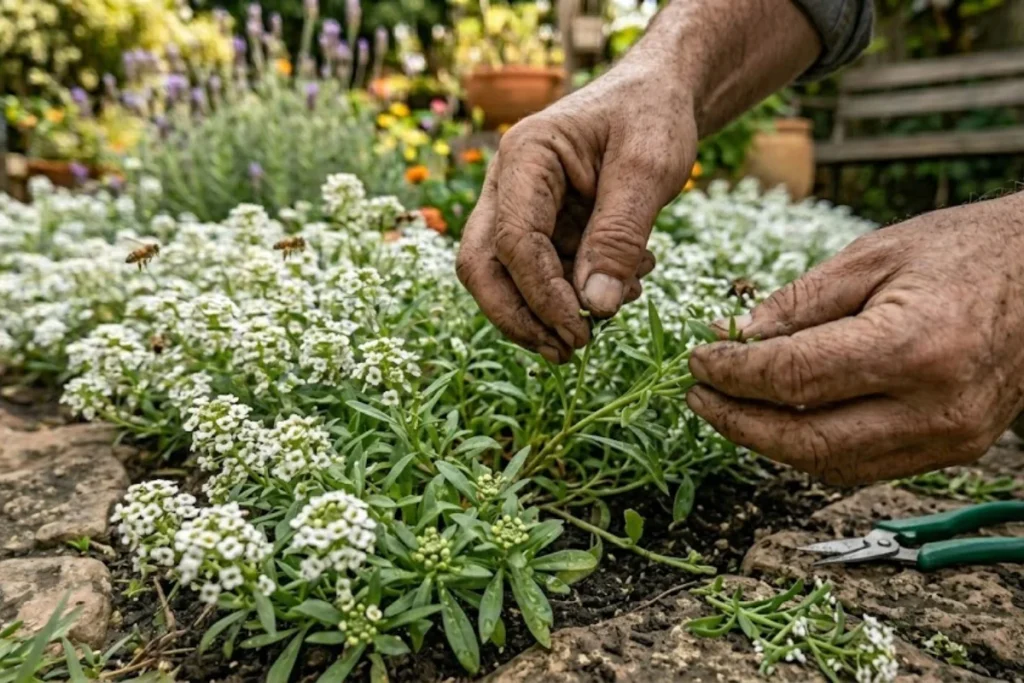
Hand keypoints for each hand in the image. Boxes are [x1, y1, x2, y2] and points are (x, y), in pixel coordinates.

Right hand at [456, 63, 696, 362]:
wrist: (661, 94)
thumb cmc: (653, 115)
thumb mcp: (649, 169)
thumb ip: (620, 236)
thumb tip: (593, 309)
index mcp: (525, 157)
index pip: (512, 243)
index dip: (541, 296)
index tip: (580, 332)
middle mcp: (508, 184)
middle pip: (483, 267)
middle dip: (521, 317)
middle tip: (569, 352)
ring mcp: (519, 206)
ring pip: (507, 278)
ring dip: (555, 309)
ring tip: (619, 305)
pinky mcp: (541, 225)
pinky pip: (542, 274)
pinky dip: (576, 294)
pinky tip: (623, 286)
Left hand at [686, 194, 1023, 484]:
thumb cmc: (966, 251)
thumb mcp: (874, 255)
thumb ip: (800, 302)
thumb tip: (737, 336)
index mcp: (911, 346)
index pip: (792, 379)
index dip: (732, 373)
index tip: (699, 359)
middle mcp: (933, 405)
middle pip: (804, 439)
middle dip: (738, 422)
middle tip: (698, 396)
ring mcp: (948, 436)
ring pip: (831, 465)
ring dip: (769, 444)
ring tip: (732, 408)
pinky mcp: (954, 448)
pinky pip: (864, 466)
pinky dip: (814, 449)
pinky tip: (783, 421)